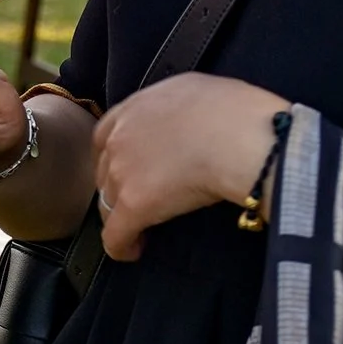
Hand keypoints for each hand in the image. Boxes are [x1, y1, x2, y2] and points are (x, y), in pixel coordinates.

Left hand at [89, 74, 285, 260]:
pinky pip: (115, 235)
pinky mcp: (133, 204)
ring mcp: (123, 171)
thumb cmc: (234, 111)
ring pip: (107, 204)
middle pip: (104, 170)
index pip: (106, 134)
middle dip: (118, 186)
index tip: (129, 168)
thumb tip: (188, 122)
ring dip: (120, 217)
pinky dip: (121, 246)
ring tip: (140, 229)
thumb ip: (177, 108)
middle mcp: (121, 136)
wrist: (238, 136)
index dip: (114, 155)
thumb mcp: (196, 92)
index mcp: (137, 107)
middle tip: (141, 200)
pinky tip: (133, 251)